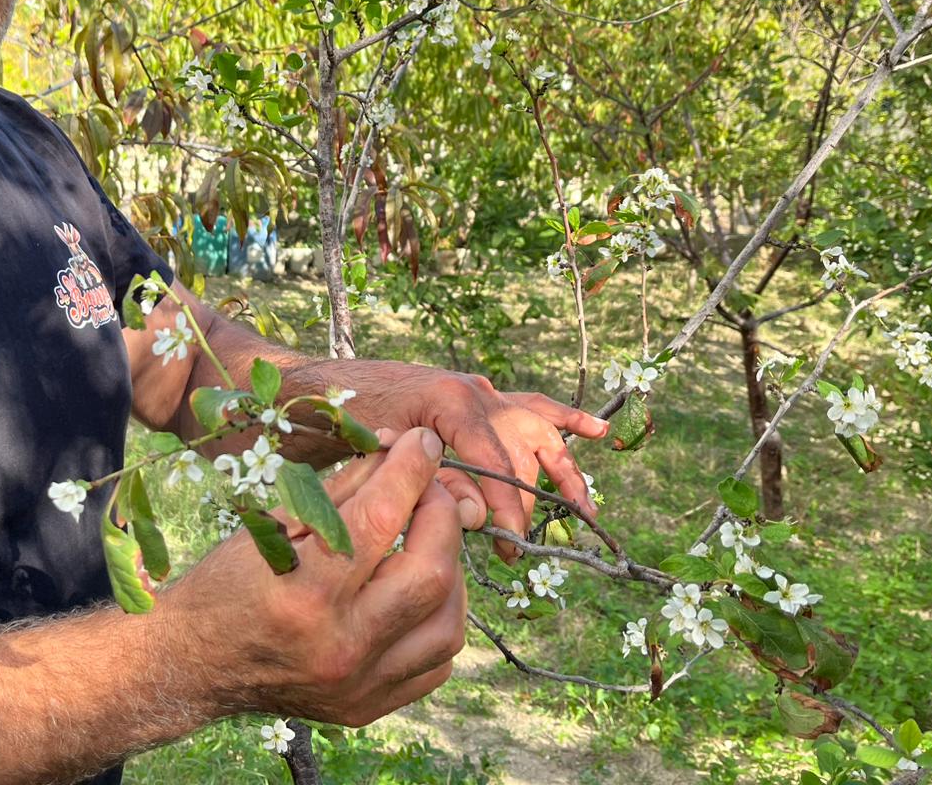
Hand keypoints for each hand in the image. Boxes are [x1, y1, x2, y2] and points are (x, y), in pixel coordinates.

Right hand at [166, 427, 467, 726]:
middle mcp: (338, 645)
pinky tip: (420, 591)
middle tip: (431, 489)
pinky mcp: (368, 707)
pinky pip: (436, 663)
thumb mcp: (274, 526)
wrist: (195, 664)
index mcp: (305, 591)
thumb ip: (343, 490)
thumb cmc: (228, 583)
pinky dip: (440, 618)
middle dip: (442, 517)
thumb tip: (395, 451)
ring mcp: (359, 684)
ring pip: (448, 623)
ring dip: (450, 569)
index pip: (380, 518)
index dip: (411, 470)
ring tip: (430, 539)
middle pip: (431, 574)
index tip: (423, 442)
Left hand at [343, 364, 609, 560]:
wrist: (333, 388)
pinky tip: (599, 432)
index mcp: (453, 402)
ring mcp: (484, 393)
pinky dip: (566, 419)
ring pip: (537, 431)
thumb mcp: (387, 455)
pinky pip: (533, 407)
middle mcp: (477, 393)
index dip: (505, 503)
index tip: (509, 539)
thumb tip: (478, 517)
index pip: (495, 460)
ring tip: (584, 508)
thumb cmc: (352, 421)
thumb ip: (432, 484)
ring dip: (562, 470)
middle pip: (519, 453)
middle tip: (514, 544)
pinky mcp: (483, 397)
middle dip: (522, 501)